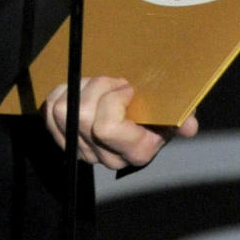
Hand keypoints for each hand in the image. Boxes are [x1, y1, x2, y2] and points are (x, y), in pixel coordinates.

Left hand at [44, 76, 197, 169]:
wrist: (133, 117)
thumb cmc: (153, 114)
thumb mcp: (169, 114)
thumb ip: (179, 118)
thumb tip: (189, 125)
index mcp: (135, 152)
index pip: (106, 128)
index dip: (114, 100)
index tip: (128, 90)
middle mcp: (107, 157)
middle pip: (82, 116)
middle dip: (99, 87)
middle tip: (114, 82)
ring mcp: (83, 150)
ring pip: (64, 111)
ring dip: (81, 89)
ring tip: (99, 86)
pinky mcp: (63, 138)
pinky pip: (50, 111)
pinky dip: (63, 93)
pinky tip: (81, 91)